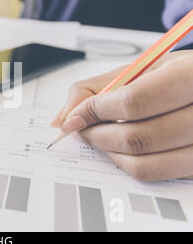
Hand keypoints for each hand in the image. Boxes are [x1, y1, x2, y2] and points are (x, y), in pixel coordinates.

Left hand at [50, 50, 192, 181]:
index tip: (75, 116)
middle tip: (81, 130)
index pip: (133, 102)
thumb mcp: (142, 68)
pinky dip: (130, 164)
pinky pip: (157, 176)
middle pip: (137, 138)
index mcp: (191, 76)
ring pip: (145, 164)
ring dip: (109, 153)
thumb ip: (96, 88)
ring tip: (100, 138)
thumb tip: (63, 119)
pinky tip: (124, 148)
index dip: (95, 111)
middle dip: (96, 135)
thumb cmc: (176, 76)